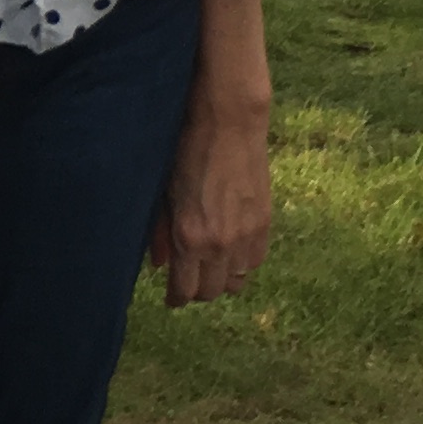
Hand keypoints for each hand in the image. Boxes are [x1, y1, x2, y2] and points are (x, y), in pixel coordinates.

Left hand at [147, 88, 271, 306]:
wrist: (228, 124)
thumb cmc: (186, 153)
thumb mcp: (163, 193)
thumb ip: (160, 233)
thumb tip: (158, 265)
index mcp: (189, 238)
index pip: (184, 291)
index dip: (176, 299)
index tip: (171, 298)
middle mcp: (219, 244)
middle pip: (211, 292)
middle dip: (197, 291)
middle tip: (187, 281)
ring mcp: (246, 236)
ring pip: (236, 281)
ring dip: (221, 278)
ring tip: (209, 266)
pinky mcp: (264, 224)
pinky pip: (254, 262)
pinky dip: (241, 263)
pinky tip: (230, 250)